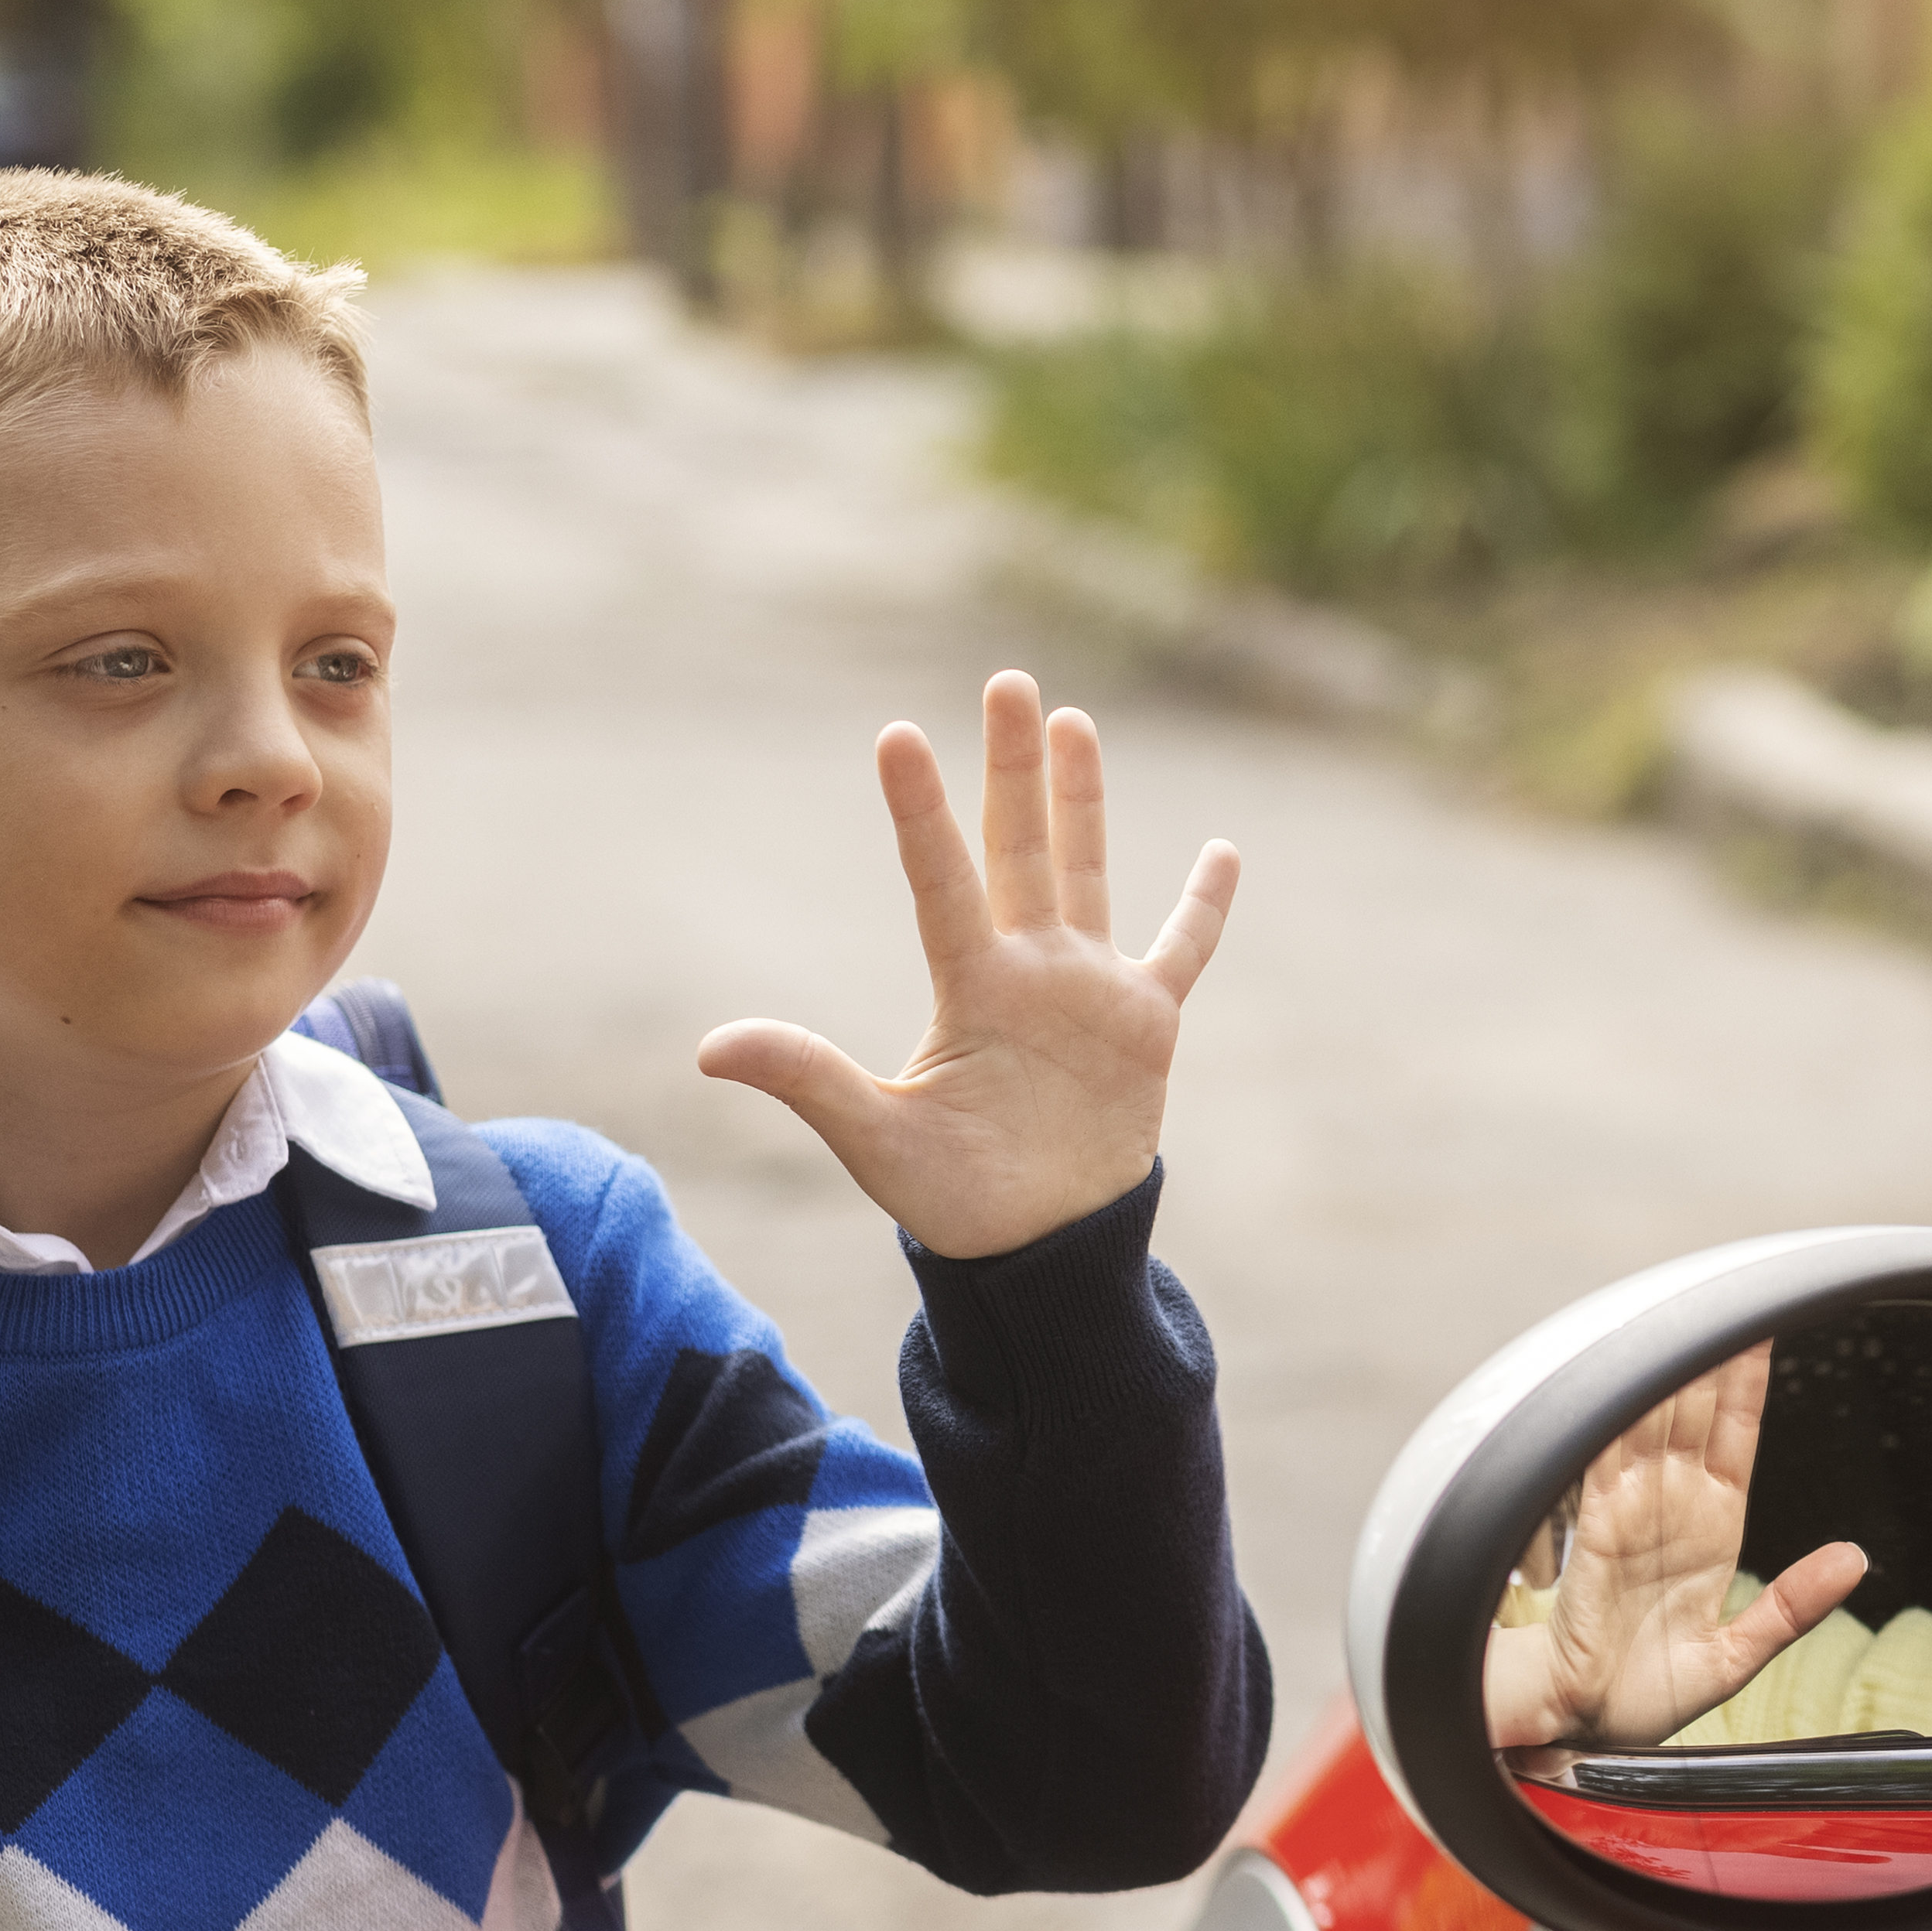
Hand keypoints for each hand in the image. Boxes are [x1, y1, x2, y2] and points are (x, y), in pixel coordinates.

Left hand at [701, 674, 1242, 1258]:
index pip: (940, 879)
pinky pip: (1182, 949)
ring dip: (1080, 799)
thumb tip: (710, 1048)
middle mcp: (1028, 968)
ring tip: (1070, 719)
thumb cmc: (953, 1198)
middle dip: (1013, 766)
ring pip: (1086, 869)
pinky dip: (1204, 904)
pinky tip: (1222, 849)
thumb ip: (808, 1079)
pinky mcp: (1145, 1022)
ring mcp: (1089, 989)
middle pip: (1017, 846)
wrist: (1036, 1249)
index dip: (921, 811)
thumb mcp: (876, 1137)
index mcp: (969, 986)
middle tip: (1007, 680)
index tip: (898, 736)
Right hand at [1486, 1346, 1868, 1749]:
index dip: (1747, 1384)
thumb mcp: (1737, 1655)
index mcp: (1711, 1528)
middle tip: (1732, 1291)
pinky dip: (1619, 1415)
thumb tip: (1854, 1558)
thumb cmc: (1643, 1695)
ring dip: (1668, 1369)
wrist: (1580, 1729)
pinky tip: (1635, 1377)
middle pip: (1692, 1412)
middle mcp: (1670, 1508)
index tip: (1765, 1328)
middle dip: (1710, 1354)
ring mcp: (1630, 1511)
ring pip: (1652, 1419)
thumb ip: (1792, 1606)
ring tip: (1689, 1313)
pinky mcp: (1595, 1528)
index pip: (1735, 1437)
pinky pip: (1607, 1457)